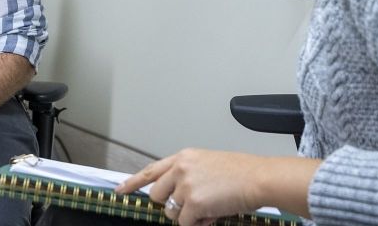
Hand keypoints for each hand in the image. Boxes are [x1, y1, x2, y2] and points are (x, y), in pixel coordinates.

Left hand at [116, 148, 265, 225]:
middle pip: (157, 195)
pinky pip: (185, 223)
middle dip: (170, 205)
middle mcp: (180, 169)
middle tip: (191, 207)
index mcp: (183, 158)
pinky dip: (198, 224)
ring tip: (208, 209)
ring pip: (171, 212)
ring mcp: (185, 186)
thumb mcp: (206, 164)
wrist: (257, 178)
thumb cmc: (239, 173)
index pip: (151, 170)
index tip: (120, 190)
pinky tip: (212, 215)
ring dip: (187, 216)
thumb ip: (186, 175)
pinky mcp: (193, 203)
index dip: (133, 182)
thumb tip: (174, 196)